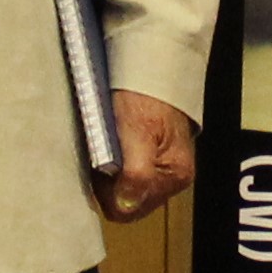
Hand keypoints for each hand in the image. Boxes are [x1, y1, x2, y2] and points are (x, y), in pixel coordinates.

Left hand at [103, 92, 193, 223]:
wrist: (153, 62)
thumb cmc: (145, 94)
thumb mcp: (136, 132)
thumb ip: (135, 174)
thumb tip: (126, 207)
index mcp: (174, 176)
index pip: (130, 210)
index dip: (107, 194)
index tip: (97, 167)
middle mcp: (172, 177)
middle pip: (129, 201)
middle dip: (108, 185)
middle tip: (98, 154)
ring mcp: (164, 167)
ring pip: (126, 187)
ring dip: (109, 173)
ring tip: (104, 145)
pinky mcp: (154, 154)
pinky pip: (128, 172)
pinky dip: (114, 162)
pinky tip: (110, 143)